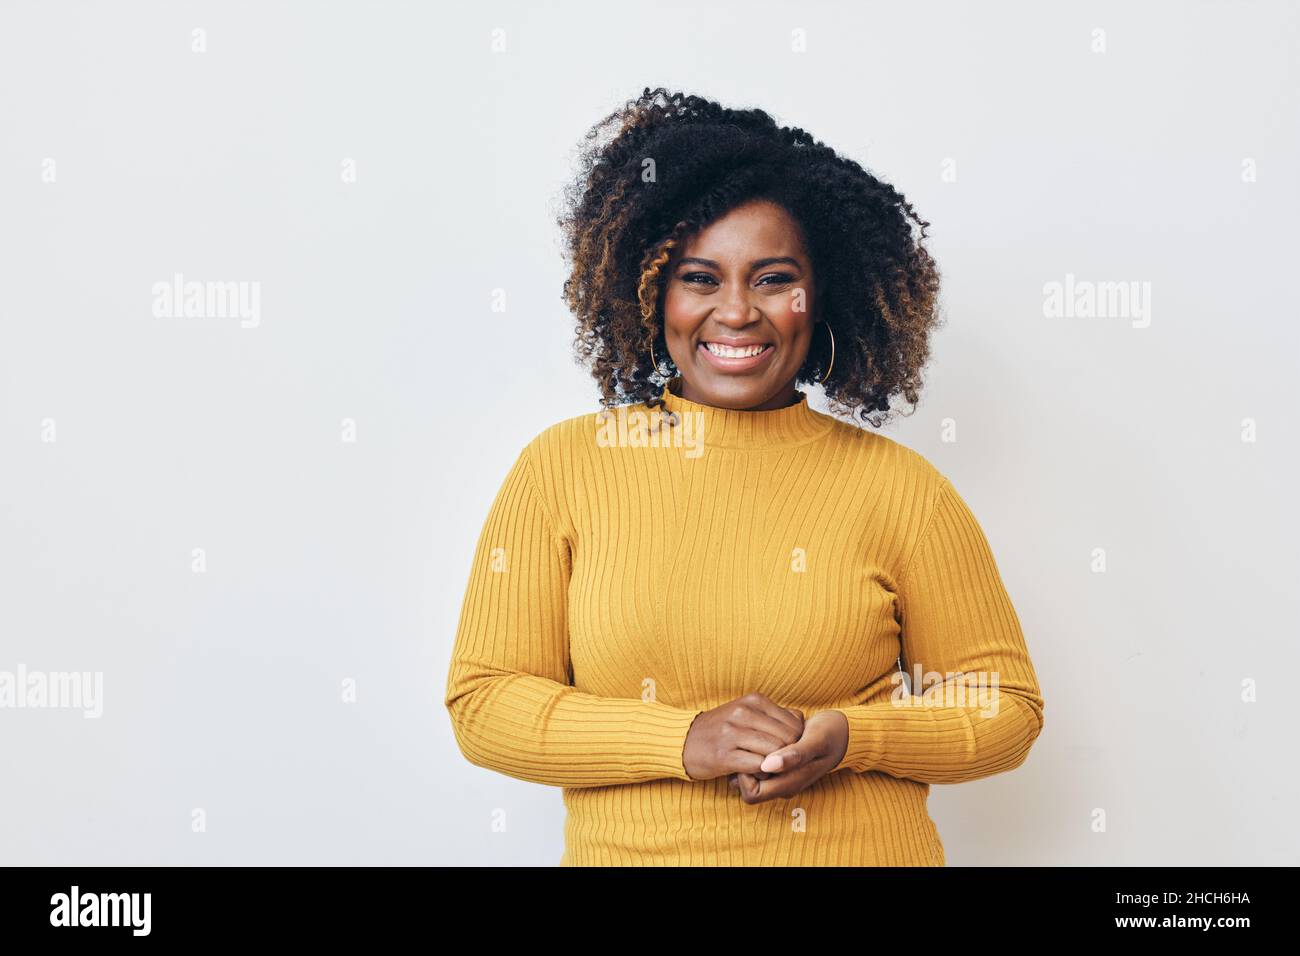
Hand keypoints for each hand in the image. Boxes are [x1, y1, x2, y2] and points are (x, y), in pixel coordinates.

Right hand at [682, 693, 804, 780]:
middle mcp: (743, 713)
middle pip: (788, 739)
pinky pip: (757, 767)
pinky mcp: (723, 755)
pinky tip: (755, 774)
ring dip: (776, 766)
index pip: (794, 723)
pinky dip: (762, 774)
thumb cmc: (721, 729)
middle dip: (789, 756)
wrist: (683, 741)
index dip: (798, 742)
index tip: (788, 752)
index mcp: (753, 700)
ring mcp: (732, 733)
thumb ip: (774, 714)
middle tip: (780, 765)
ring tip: (768, 769)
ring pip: (775, 753)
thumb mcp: (746, 712)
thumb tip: (801, 719)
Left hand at [727, 709, 848, 803]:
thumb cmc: (830, 735)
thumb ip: (795, 755)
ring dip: (749, 755)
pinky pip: (757, 763)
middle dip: (744, 763)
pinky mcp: (779, 765)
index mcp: (790, 784)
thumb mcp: (816, 741)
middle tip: (751, 738)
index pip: (751, 794)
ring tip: (759, 734)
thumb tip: (767, 765)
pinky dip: (755, 749)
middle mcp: (783, 785)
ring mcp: (781, 776)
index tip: (752, 751)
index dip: (745, 775)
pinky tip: (763, 732)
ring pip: (750, 774)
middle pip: (747, 786)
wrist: (842, 731)